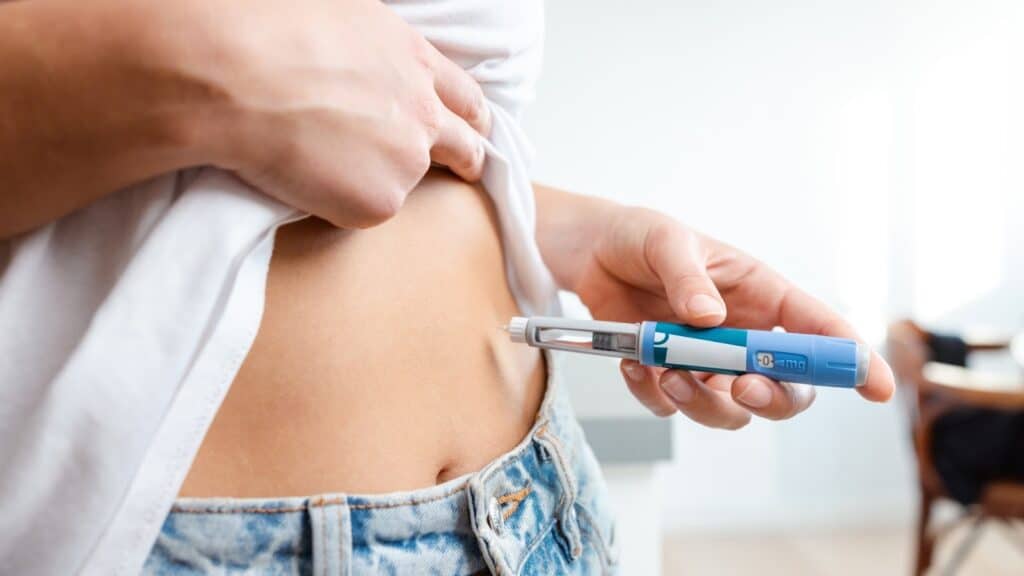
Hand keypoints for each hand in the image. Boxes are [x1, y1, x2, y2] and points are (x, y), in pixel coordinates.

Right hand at [166, 0, 489, 227]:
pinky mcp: (381, 202)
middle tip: (465, 170)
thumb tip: (363, 58)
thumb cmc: (272, 32)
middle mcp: (423, 113)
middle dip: (469, 159)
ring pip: (409, 180)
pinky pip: (366, 208)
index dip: (470, 115)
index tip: (473, 128)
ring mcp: (407, 161)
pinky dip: (343, 201)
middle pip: (466, 145)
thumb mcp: (343, 17)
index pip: (464, 96)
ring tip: (333, 167)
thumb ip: (373, 50)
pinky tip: (306, 178)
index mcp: (414, 61)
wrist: (238, 76)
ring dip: (386, 178)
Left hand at [537, 189, 894, 428]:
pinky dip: (654, 394)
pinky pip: (672, 406)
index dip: (852, 361)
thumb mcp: (666, 241)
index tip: (877, 388)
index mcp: (761, 296)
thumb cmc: (641, 237)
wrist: (590, 254)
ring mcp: (706, 363)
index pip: (819, 330)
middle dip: (772, 397)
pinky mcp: (667, 378)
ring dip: (703, 403)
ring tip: (665, 371)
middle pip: (786, 390)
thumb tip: (709, 318)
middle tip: (743, 386)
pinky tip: (633, 362)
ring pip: (731, 410)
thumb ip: (688, 276)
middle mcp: (743, 336)